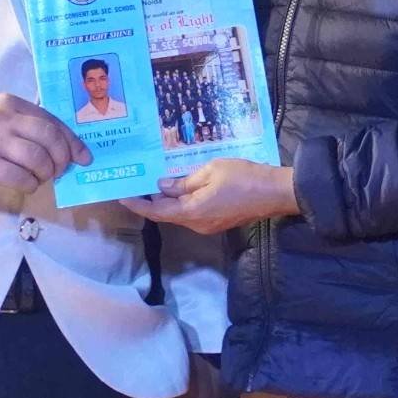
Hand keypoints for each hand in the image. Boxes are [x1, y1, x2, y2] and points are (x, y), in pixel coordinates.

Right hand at [0, 93, 89, 195]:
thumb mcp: (9, 124)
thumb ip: (37, 130)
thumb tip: (79, 153)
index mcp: (11, 103)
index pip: (51, 121)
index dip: (72, 141)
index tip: (83, 157)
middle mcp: (1, 118)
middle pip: (48, 139)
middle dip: (61, 159)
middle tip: (58, 170)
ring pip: (37, 159)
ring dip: (45, 173)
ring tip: (40, 177)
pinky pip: (21, 178)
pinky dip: (30, 184)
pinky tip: (27, 184)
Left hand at [124, 158, 297, 235]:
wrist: (275, 192)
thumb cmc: (243, 177)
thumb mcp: (210, 171)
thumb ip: (184, 181)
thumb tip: (163, 186)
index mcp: (192, 212)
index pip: (157, 212)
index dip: (138, 205)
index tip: (122, 196)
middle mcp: (197, 224)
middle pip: (167, 215)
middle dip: (151, 201)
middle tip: (137, 184)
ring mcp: (208, 226)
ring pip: (181, 214)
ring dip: (167, 202)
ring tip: (155, 182)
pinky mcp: (218, 222)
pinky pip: (193, 213)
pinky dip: (182, 203)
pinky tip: (180, 188)